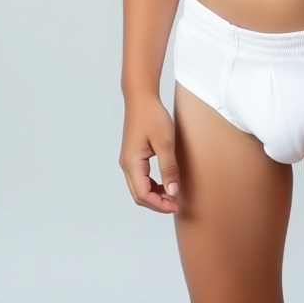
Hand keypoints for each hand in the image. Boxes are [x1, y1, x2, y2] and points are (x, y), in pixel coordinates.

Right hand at [119, 94, 180, 213]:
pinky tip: (165, 181)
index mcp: (132, 163)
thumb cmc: (152, 116)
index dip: (160, 204)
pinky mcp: (133, 155)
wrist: (141, 97)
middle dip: (157, 203)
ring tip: (172, 194)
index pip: (143, 195)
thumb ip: (168, 168)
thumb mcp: (165, 142)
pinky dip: (152, 184)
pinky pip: (140, 177)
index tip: (176, 206)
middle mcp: (126, 165)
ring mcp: (128, 160)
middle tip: (176, 204)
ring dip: (154, 194)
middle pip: (139, 195)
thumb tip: (172, 192)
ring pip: (139, 187)